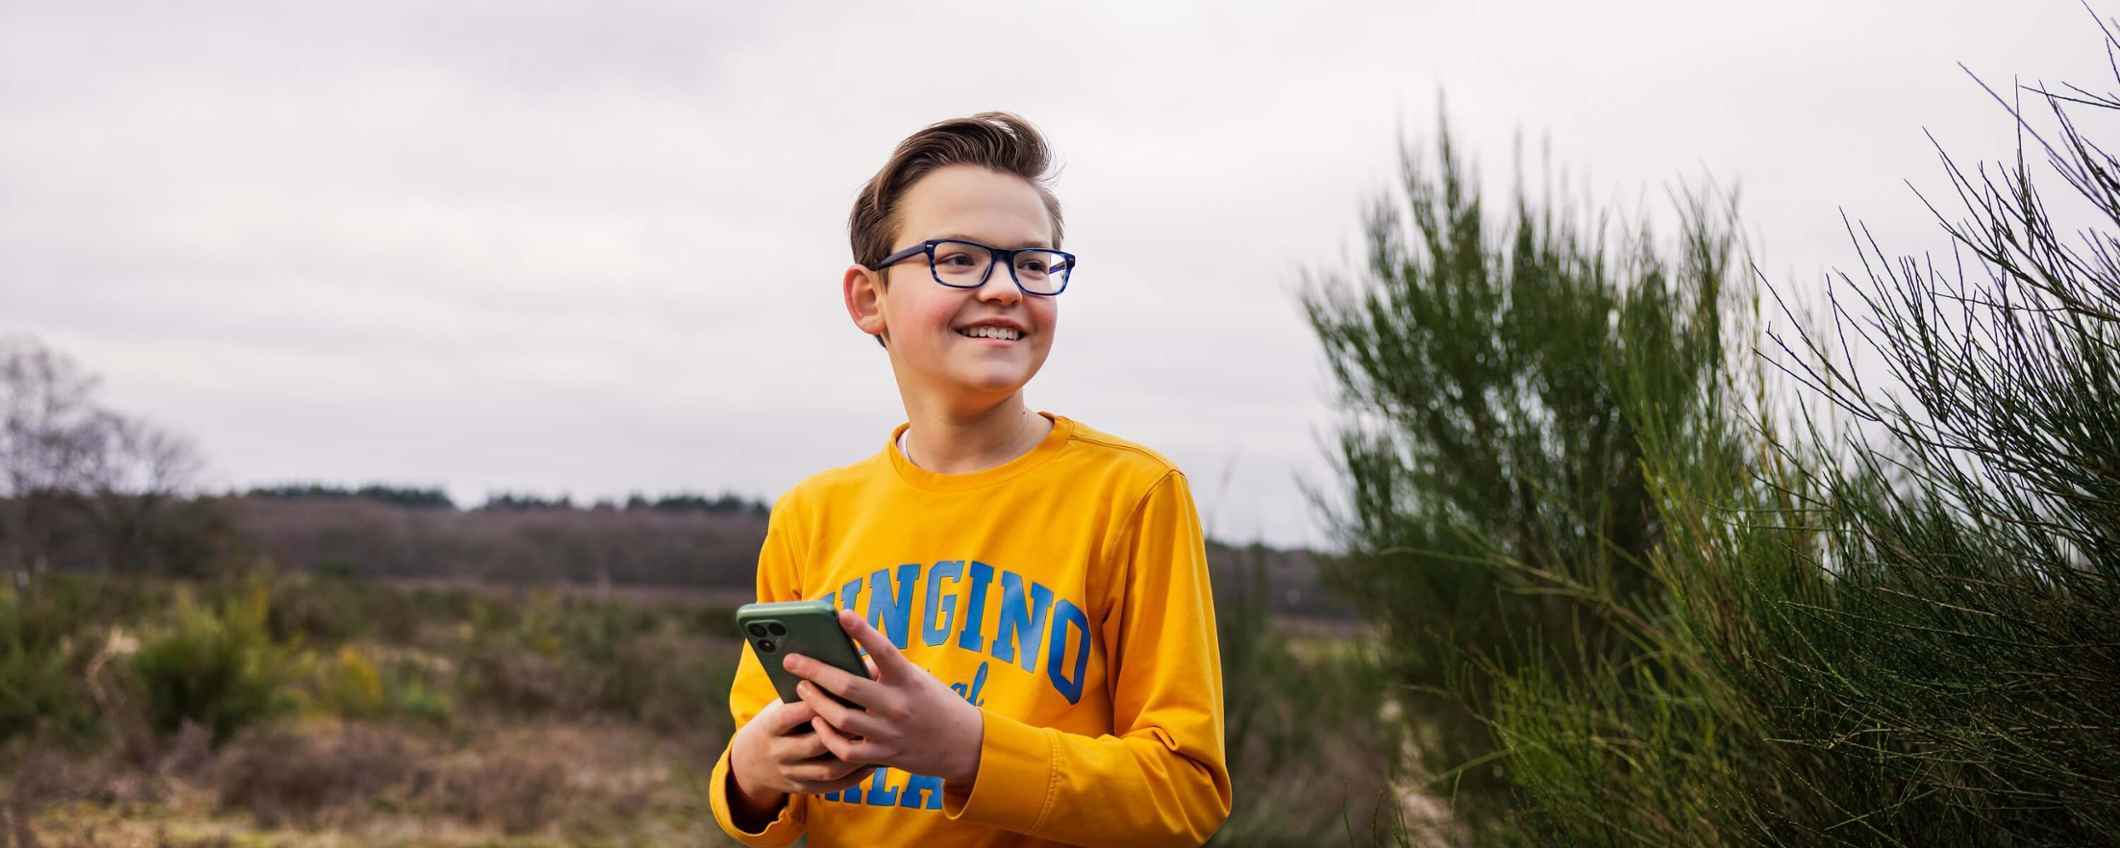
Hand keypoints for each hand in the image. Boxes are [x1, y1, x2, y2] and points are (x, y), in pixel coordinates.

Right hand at [728, 697, 877, 816]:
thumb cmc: (777, 721)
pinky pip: (833, 786)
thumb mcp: (779, 704)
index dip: (816, 703)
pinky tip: (872, 761)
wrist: (750, 761)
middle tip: (870, 716)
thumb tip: (842, 668)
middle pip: (814, 744)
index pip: (791, 715)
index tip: (843, 689)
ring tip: (877, 740)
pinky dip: (855, 775)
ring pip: (828, 769)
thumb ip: (805, 694)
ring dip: (854, 755)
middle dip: (842, 730)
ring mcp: (791, 773)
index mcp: (770, 726)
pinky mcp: (803, 788)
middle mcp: (778, 753)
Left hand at [783, 609, 985, 787]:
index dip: (862, 631)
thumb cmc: (934, 702)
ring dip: (815, 702)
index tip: (842, 613)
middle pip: (848, 686)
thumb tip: (843, 661)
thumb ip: (884, 672)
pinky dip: (827, 735)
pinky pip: (846, 749)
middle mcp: (899, 705)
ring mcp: (890, 732)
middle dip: (815, 671)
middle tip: (791, 660)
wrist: (965, 744)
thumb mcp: (916, 679)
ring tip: (801, 687)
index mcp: (909, 680)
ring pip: (841, 718)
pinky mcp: (884, 755)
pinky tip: (817, 721)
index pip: (884, 650)